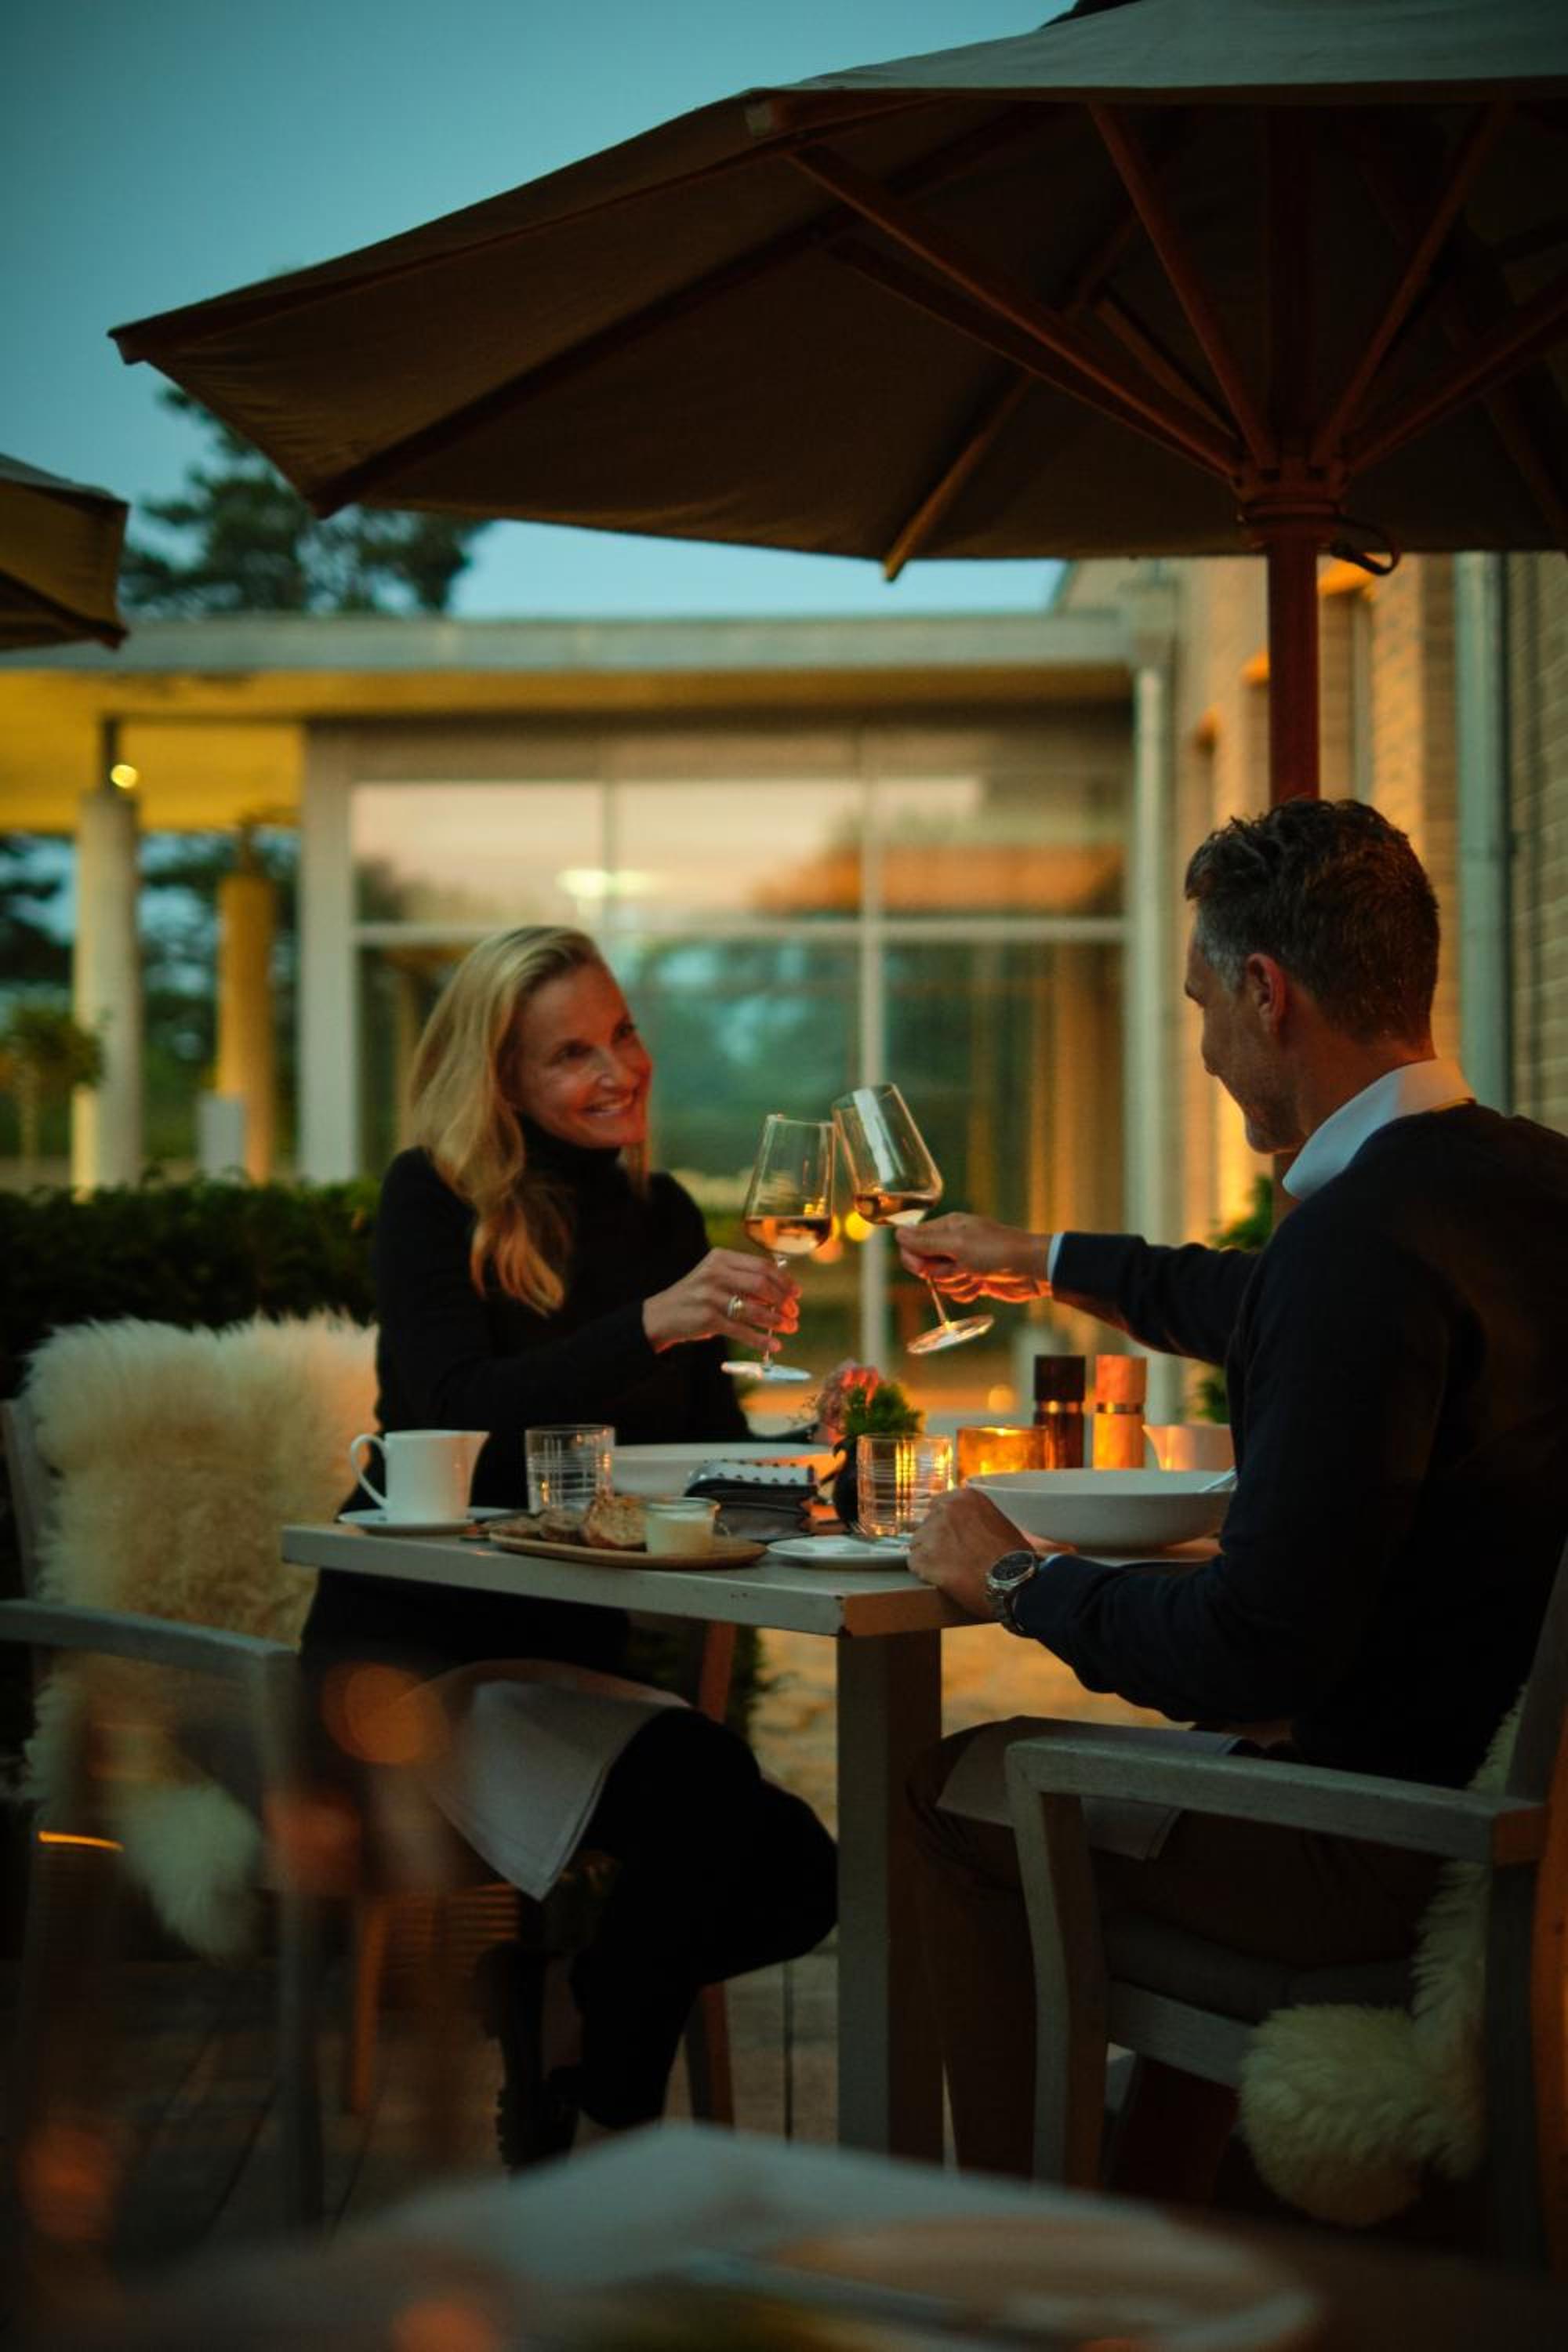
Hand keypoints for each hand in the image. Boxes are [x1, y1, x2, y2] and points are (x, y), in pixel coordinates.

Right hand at [643, 1248, 799, 1354]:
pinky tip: (773, 1346)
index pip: (762, 1265)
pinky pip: (741, 1330)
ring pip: (754, 1309)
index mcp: (721, 1258)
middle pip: (761, 1284)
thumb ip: (743, 1280)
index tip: (796, 1293)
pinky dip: (760, 1340)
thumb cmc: (696, 1297)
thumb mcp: (715, 1278)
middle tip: (794, 1312)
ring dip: (776, 1321)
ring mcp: (710, 1296)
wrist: (660, 1315)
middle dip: (783, 1300)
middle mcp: (715, 1273)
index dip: (784, 1280)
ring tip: (789, 1328)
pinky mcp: (707, 1319)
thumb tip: (783, 1292)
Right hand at [896, 1213, 1052, 1302]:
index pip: (912, 1241)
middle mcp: (952, 1243)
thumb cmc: (997, 1251)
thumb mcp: (958, 1245)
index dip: (913, 1257)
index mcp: (947, 1227)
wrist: (1032, 1269)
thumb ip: (926, 1241)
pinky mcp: (973, 1280)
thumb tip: (898, 1234)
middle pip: (924, 1264)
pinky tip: (981, 1286)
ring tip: (975, 1275)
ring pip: (940, 1282)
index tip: (922, 1268)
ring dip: (956, 1283)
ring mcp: (963, 1262)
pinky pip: (956, 1292)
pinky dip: (966, 1292)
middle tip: (959, 1268)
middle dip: (939, 1273)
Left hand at [908, 1486, 1036, 1616]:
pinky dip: (924, 1573)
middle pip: (926, 1524)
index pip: (937, 1505)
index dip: (943, 1524)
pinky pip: (914, 1563)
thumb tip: (971, 1526)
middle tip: (952, 1557)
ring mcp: (932, 1533)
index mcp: (965, 1498)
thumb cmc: (1014, 1557)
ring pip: (918, 1544)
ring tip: (948, 1571)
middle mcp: (946, 1510)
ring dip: (928, 1557)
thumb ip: (977, 1517)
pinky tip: (941, 1579)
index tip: (949, 1537)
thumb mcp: (999, 1523)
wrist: (1014, 1581)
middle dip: (935, 1540)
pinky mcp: (923, 1558)